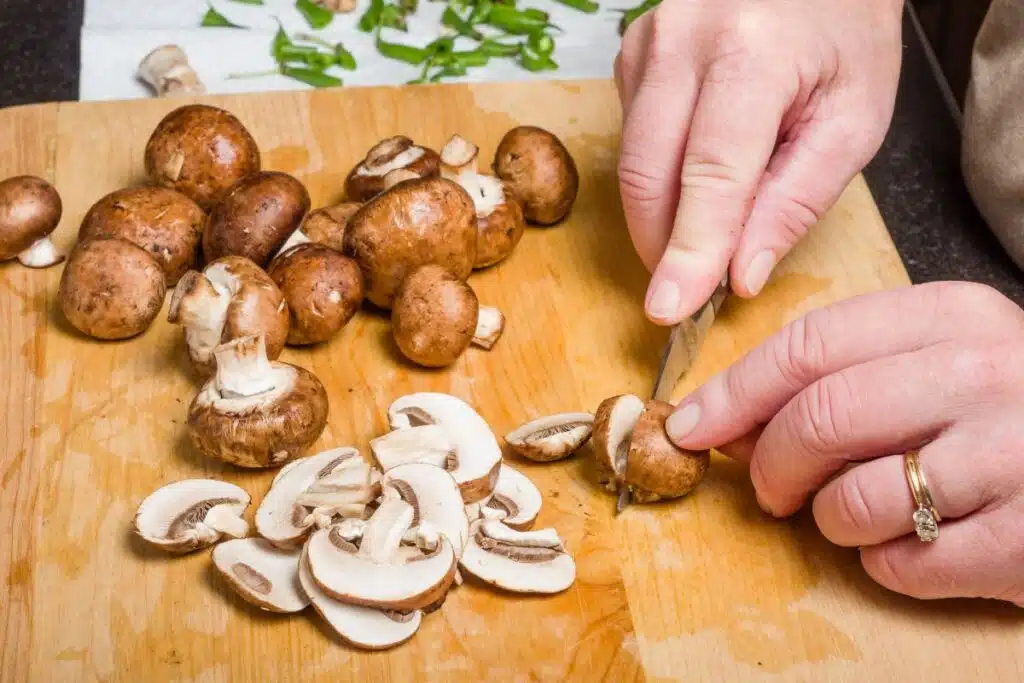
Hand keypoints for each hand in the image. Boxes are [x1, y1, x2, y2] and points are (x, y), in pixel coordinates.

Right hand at [614, 0, 903, 323]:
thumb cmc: (846, 36)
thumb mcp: (854, 122)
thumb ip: (796, 201)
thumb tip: (738, 275)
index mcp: (751, 52)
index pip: (710, 173)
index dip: (690, 249)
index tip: (671, 308)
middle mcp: (681, 40)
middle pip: (648, 175)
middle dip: (664, 246)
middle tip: (693, 286)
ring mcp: (645, 44)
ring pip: (630, 165)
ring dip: (664, 214)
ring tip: (715, 212)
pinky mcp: (628, 56)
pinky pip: (631, 141)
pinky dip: (660, 175)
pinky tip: (700, 160)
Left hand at [665, 282, 1023, 604]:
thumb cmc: (1011, 409)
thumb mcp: (941, 356)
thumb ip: (847, 369)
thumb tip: (723, 415)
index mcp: (952, 316)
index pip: (807, 346)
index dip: (733, 392)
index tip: (689, 426)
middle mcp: (982, 374)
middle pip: (818, 419)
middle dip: (769, 465)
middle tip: (771, 489)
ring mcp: (1011, 456)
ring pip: (852, 500)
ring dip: (831, 520)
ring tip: (860, 514)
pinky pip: (901, 564)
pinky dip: (883, 564)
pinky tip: (915, 546)